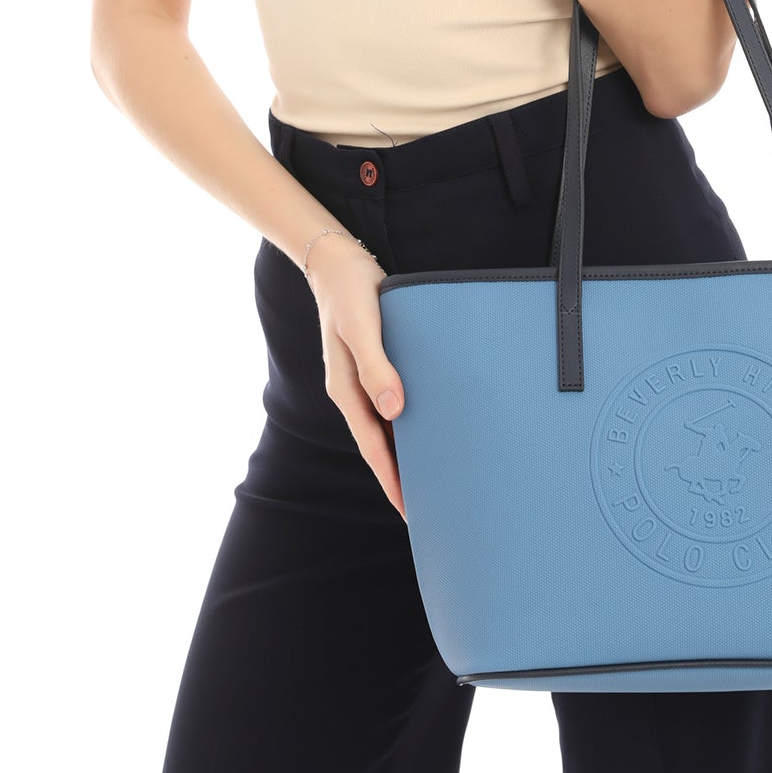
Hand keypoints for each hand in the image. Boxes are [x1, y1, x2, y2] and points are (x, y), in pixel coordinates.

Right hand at [306, 234, 406, 522]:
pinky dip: (408, 422)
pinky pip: (393, 404)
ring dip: (406, 452)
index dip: (392, 480)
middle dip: (400, 477)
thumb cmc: (350, 291)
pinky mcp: (376, 364)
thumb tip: (395, 409)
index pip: (374, 448)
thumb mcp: (361, 326)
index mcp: (347, 390)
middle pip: (380, 446)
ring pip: (387, 427)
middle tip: (430, 507)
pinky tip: (428, 426)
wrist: (337, 261)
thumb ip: (376, 366)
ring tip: (434, 475)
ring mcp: (363, 379)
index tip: (411, 511)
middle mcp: (354, 392)